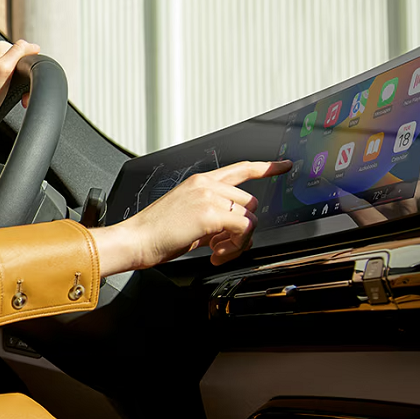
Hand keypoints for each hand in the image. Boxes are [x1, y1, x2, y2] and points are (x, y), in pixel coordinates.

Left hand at [0, 40, 42, 160]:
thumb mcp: (3, 69)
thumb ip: (17, 52)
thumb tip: (33, 46)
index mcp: (0, 48)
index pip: (28, 51)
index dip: (32, 67)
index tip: (26, 82)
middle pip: (25, 63)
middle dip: (27, 78)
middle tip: (22, 94)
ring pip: (21, 74)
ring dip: (23, 87)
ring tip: (18, 98)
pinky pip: (14, 82)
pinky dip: (17, 91)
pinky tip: (11, 97)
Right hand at [92, 160, 291, 271]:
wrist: (136, 239)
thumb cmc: (156, 232)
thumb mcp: (188, 216)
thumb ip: (212, 215)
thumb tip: (233, 230)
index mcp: (200, 181)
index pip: (240, 168)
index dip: (265, 167)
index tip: (283, 166)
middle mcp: (206, 184)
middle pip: (251, 202)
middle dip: (243, 228)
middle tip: (223, 245)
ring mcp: (209, 197)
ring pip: (249, 218)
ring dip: (238, 241)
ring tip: (217, 251)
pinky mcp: (210, 213)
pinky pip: (243, 230)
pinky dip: (235, 246)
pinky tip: (215, 253)